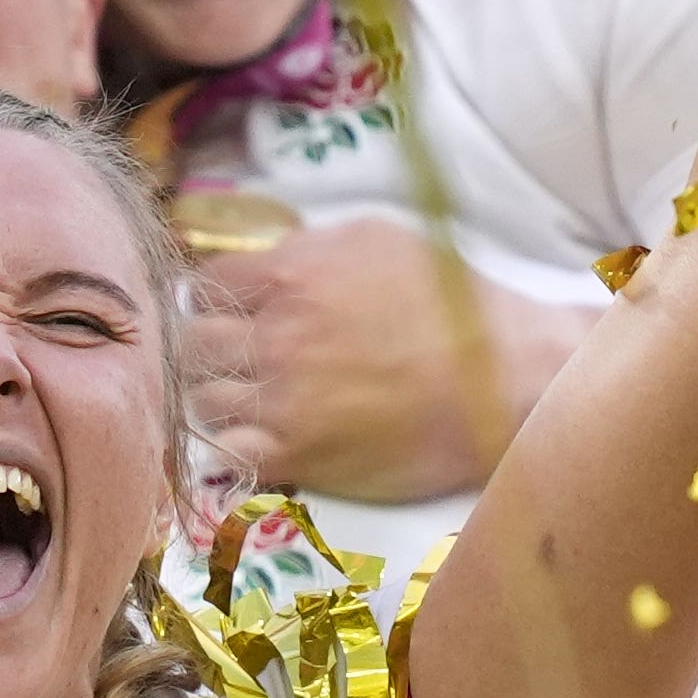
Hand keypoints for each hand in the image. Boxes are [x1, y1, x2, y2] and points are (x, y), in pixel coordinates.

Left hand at [191, 219, 583, 502]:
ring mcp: (283, 402)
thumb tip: (255, 260)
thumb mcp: (375, 240)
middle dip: (206, 347)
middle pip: (192, 344)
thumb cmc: (450, 300)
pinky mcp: (299, 456)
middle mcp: (276, 338)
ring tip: (246, 398)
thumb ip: (305, 247)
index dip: (213, 299)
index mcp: (290, 277)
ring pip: (202, 401)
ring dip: (217, 397)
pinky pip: (228, 453)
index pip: (204, 286)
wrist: (505, 377)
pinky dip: (231, 445)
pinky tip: (254, 437)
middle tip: (233, 356)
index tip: (229, 311)